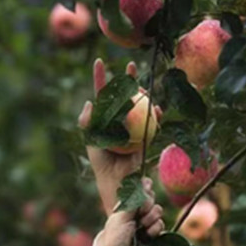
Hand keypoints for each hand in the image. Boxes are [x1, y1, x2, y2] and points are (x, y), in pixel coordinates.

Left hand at [79, 58, 146, 215]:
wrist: (119, 183)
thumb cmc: (102, 165)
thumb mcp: (92, 143)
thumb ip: (88, 123)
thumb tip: (89, 103)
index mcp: (104, 121)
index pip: (102, 95)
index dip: (100, 78)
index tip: (99, 61)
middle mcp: (119, 122)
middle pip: (124, 95)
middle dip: (128, 78)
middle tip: (131, 66)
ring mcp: (133, 128)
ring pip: (140, 105)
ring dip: (143, 93)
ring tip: (144, 86)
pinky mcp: (145, 137)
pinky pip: (153, 123)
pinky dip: (156, 115)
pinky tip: (158, 109)